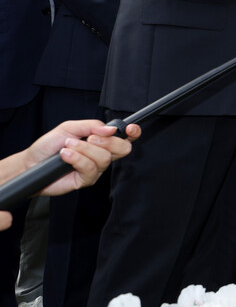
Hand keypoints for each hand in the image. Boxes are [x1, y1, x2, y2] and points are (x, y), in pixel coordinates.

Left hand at [23, 120, 139, 196]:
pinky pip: (90, 168)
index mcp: (102, 141)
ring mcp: (95, 168)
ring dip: (84, 149)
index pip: (125, 137)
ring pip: (104, 158)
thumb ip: (91, 125)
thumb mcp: (69, 128)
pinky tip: (66, 155)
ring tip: (68, 147)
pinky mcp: (86, 180)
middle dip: (107, 141)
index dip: (132, 133)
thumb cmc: (49, 145)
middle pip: (122, 149)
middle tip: (90, 138)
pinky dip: (77, 158)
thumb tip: (111, 129)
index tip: (130, 129)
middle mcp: (102, 155)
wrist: (31, 163)